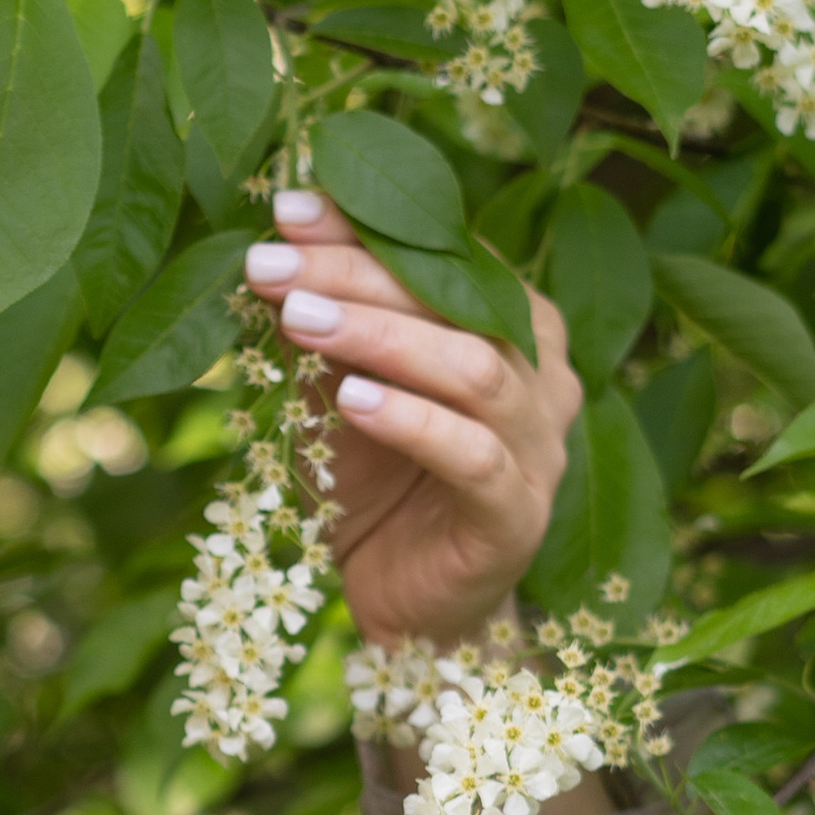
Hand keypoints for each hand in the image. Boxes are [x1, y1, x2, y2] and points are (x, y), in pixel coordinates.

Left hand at [242, 187, 582, 650]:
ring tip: (299, 320)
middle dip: (357, 274)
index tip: (286, 208)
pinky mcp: (519, 515)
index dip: (367, 227)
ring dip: (381, 337)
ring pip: (474, 369)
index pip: (445, 254)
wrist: (410, 607)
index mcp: (512, 325)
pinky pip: (473, 455)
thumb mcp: (340, 396)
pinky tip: (352, 400)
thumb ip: (326, 332)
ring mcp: (541, 446)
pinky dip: (412, 421)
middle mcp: (543, 374)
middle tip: (271, 264)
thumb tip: (274, 252)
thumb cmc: (379, 489)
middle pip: (458, 302)